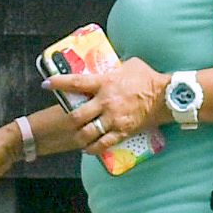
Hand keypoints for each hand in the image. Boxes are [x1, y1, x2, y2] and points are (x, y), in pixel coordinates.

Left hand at [45, 57, 168, 150]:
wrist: (165, 96)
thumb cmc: (148, 78)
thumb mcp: (129, 64)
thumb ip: (114, 66)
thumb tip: (107, 63)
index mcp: (105, 83)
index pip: (76, 83)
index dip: (58, 83)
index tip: (46, 84)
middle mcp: (106, 102)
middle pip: (77, 115)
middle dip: (69, 119)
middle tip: (66, 120)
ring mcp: (114, 118)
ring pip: (88, 132)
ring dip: (79, 136)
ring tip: (76, 136)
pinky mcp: (122, 131)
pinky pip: (103, 144)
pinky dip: (93, 148)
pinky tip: (88, 149)